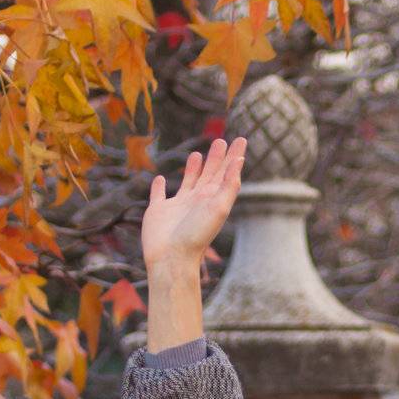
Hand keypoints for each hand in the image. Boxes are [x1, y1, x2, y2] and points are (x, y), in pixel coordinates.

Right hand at [142, 135, 246, 270]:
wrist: (172, 258)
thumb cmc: (197, 235)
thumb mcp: (219, 208)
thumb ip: (229, 185)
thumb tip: (239, 160)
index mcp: (212, 199)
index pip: (226, 172)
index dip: (233, 156)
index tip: (240, 140)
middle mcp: (197, 201)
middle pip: (209, 174)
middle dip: (216, 158)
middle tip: (220, 141)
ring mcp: (178, 206)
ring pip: (187, 182)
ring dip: (193, 169)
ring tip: (196, 154)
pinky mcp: (158, 211)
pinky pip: (159, 195)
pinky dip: (159, 186)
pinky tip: (160, 179)